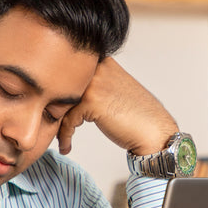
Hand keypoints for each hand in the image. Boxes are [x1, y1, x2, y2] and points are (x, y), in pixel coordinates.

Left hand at [56, 57, 178, 156]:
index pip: (68, 74)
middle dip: (55, 110)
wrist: (154, 132)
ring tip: (61, 139)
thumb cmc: (137, 116)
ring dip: (58, 124)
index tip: (54, 112)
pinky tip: (66, 146)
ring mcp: (94, 83)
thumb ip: (94, 84)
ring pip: (61, 103)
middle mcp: (98, 67)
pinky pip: (67, 120)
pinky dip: (64, 136)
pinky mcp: (91, 101)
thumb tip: (66, 91)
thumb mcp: (114, 89)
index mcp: (103, 61)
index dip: (59, 95)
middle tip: (53, 126)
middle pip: (61, 87)